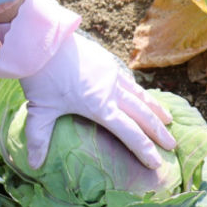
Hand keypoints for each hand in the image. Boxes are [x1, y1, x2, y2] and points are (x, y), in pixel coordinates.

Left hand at [0, 0, 175, 168]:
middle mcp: (112, 91)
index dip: (144, 150)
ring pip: (140, 95)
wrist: (42, 41)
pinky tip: (142, 96)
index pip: (129, 133)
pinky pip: (128, 81)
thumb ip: (39, 139)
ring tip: (169, 120)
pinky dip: (139, 92)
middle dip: (158, 132)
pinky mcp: (106, 61)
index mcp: (99, 107)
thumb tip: (34, 166)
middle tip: (171, 146)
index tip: (156, 164)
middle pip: (142, 115)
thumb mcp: (39, 111)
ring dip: (155, 110)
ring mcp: (111, 74)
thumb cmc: (40, 77)